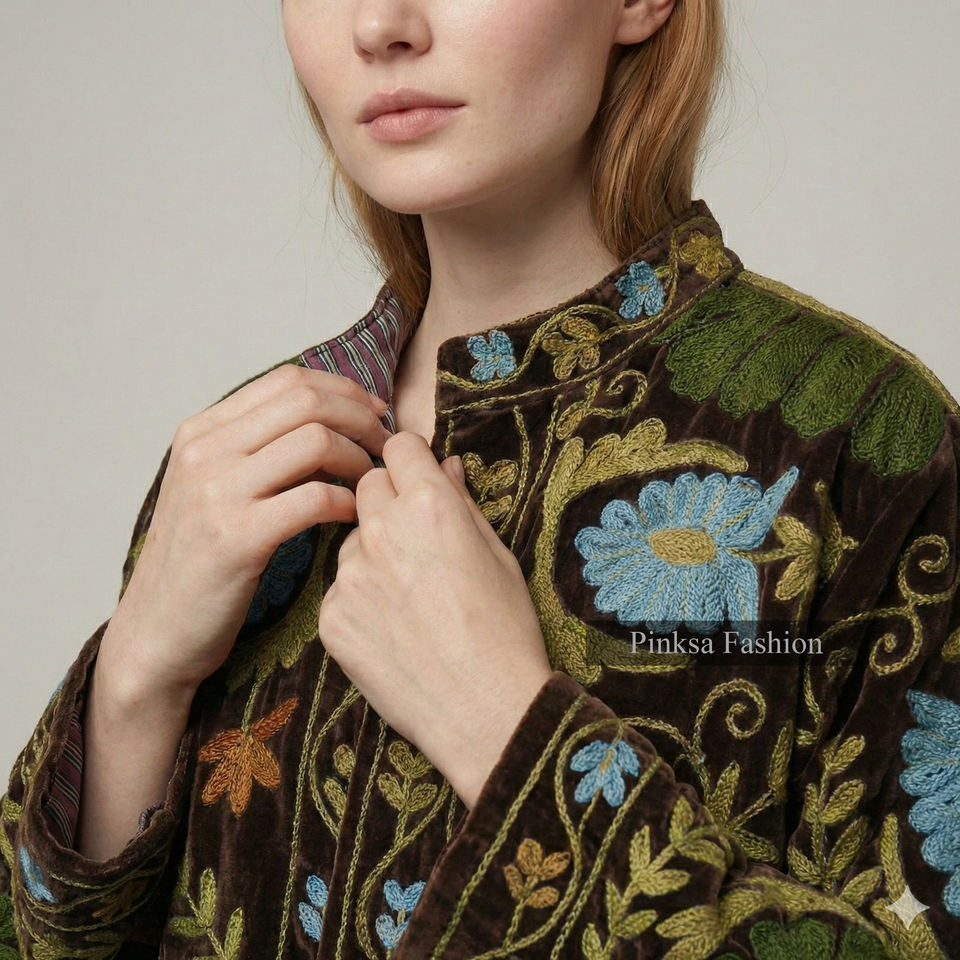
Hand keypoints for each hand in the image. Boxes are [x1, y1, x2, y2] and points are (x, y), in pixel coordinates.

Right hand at [115, 364, 392, 694]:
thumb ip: (256, 450)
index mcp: (201, 432)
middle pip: (307, 402)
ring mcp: (217, 493)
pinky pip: (314, 498)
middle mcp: (205, 452)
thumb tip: (329, 420)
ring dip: (359, 459)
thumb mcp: (211, 488)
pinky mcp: (236, 538)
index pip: (288, 380)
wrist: (155, 631)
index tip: (376, 413)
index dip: (345, 390)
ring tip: (372, 484)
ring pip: (316, 442)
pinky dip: (347, 501)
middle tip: (385, 447)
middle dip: (362, 418)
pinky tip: (353, 517)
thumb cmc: (199, 563)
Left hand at [317, 431, 553, 807]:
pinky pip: (339, 589)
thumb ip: (462, 504)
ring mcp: (350, 576)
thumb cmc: (507, 631)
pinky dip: (360, 599)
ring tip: (410, 595)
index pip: (399, 446)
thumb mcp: (498, 556)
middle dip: (388, 499)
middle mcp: (382, 531)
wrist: (484, 712)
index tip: (416, 476)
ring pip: (351, 539)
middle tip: (417, 537)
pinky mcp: (331, 617)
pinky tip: (393, 628)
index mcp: (430, 506)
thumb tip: (445, 465)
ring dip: (372, 551)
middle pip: (367, 486)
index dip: (410, 460)